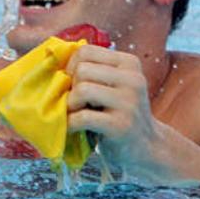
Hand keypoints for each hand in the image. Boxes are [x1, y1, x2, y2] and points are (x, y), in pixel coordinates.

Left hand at [65, 45, 169, 180]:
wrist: (146, 148)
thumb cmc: (118, 113)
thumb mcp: (111, 85)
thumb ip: (92, 70)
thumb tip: (53, 58)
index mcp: (129, 63)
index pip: (85, 51)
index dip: (69, 67)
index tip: (71, 84)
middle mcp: (132, 78)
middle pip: (81, 69)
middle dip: (70, 88)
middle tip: (74, 103)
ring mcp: (129, 102)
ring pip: (82, 89)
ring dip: (70, 105)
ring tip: (75, 115)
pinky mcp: (122, 125)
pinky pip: (83, 117)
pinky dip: (71, 124)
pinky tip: (73, 129)